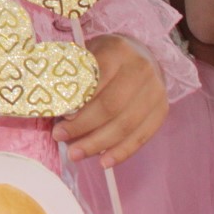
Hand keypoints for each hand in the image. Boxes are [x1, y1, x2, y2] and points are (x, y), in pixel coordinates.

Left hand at [51, 34, 166, 167]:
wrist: (142, 54)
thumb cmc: (104, 56)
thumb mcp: (87, 53)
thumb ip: (74, 75)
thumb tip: (51, 107)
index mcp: (117, 51)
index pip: (95, 81)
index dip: (77, 102)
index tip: (59, 117)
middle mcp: (141, 70)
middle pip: (111, 107)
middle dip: (83, 127)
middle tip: (60, 138)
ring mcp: (155, 91)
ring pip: (126, 125)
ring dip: (98, 144)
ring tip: (76, 154)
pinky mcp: (162, 109)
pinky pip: (142, 136)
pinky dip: (122, 152)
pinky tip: (104, 162)